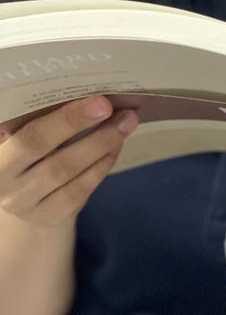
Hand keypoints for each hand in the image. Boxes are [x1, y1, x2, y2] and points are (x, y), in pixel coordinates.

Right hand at [0, 96, 138, 227]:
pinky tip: (115, 148)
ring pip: (65, 170)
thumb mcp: (24, 137)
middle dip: (79, 124)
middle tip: (113, 108)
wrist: (28, 201)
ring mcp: (23, 202)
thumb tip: (89, 97)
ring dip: (100, 144)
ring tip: (124, 124)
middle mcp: (2, 179)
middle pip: (40, 146)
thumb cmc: (29, 158)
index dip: (63, 118)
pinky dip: (101, 166)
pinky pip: (79, 190)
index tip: (98, 101)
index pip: (26, 133)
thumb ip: (42, 121)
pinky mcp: (48, 217)